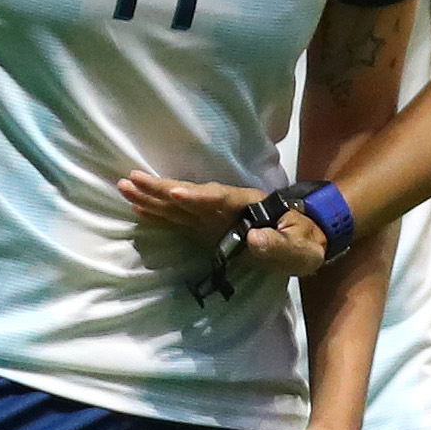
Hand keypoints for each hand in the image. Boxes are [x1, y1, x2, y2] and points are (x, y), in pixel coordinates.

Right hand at [119, 174, 330, 282]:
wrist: (304, 238)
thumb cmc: (305, 242)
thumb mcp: (301, 249)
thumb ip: (281, 245)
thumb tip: (254, 240)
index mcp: (250, 205)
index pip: (222, 198)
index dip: (200, 197)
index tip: (178, 193)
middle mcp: (227, 206)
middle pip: (192, 195)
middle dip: (164, 189)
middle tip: (133, 180)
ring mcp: (214, 216)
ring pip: (179, 204)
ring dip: (153, 196)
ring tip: (125, 186)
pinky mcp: (206, 229)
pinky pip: (178, 219)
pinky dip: (158, 214)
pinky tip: (138, 208)